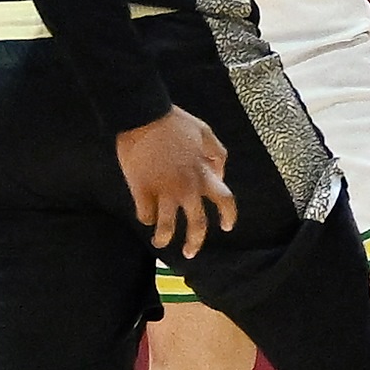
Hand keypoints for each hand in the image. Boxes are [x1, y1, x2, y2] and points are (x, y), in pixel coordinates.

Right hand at [115, 106, 236, 256]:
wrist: (144, 116)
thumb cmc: (176, 123)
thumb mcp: (206, 134)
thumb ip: (216, 155)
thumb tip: (219, 175)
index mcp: (205, 173)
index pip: (225, 201)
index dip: (229, 216)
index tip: (226, 227)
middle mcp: (187, 187)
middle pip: (197, 224)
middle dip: (195, 242)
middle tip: (191, 253)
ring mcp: (163, 190)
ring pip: (166, 226)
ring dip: (163, 239)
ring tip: (159, 244)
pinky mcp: (141, 190)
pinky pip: (145, 213)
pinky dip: (146, 217)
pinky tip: (146, 217)